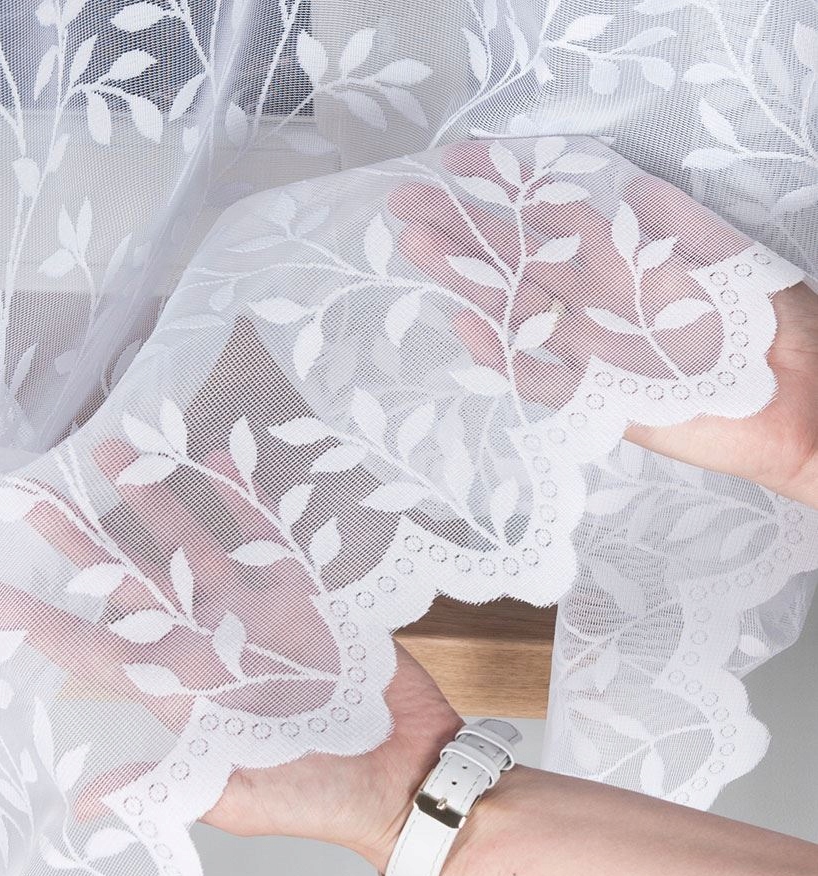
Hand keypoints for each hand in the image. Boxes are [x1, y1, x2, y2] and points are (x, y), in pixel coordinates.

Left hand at [0, 432, 461, 870]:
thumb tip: (84, 799)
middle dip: (88, 540)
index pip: (100, 653)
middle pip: (134, 582)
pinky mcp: (302, 594)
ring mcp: (256, 613)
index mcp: (186, 692)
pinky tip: (221, 463)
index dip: (46, 626)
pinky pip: (268, 535)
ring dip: (159, 501)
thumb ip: (170, 780)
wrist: (402, 769)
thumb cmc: (320, 792)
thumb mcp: (238, 795)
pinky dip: (246, 500)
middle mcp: (212, 643)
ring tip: (124, 456)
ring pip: (194, 545)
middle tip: (43, 495)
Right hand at [389, 142, 817, 507]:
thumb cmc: (766, 325)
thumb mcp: (722, 252)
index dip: (507, 189)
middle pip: (518, 261)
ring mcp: (590, 349)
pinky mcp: (597, 398)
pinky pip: (539, 378)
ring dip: (467, 282)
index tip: (461, 162)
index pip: (551, 216)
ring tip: (417, 247)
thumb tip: (625, 187)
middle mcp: (596, 302)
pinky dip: (504, 357)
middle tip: (407, 205)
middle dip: (462, 230)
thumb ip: (670, 223)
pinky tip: (468, 328)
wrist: (798, 403)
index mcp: (623, 262)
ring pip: (516, 312)